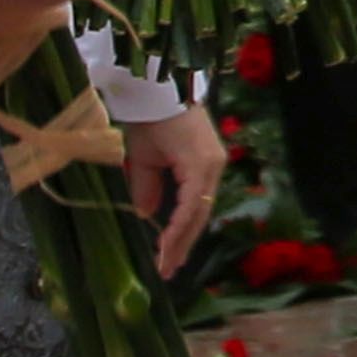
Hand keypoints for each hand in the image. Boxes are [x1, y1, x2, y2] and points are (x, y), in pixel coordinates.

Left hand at [122, 100, 228, 276]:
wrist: (164, 86)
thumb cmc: (151, 119)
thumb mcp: (142, 156)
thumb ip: (145, 188)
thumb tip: (147, 216)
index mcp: (201, 166)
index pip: (189, 211)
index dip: (176, 237)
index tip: (162, 259)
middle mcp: (213, 168)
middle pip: (199, 214)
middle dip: (183, 243)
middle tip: (168, 270)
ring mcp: (214, 164)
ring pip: (201, 208)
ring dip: (186, 234)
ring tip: (172, 260)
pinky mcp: (209, 161)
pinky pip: (199, 196)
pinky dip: (187, 217)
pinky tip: (177, 233)